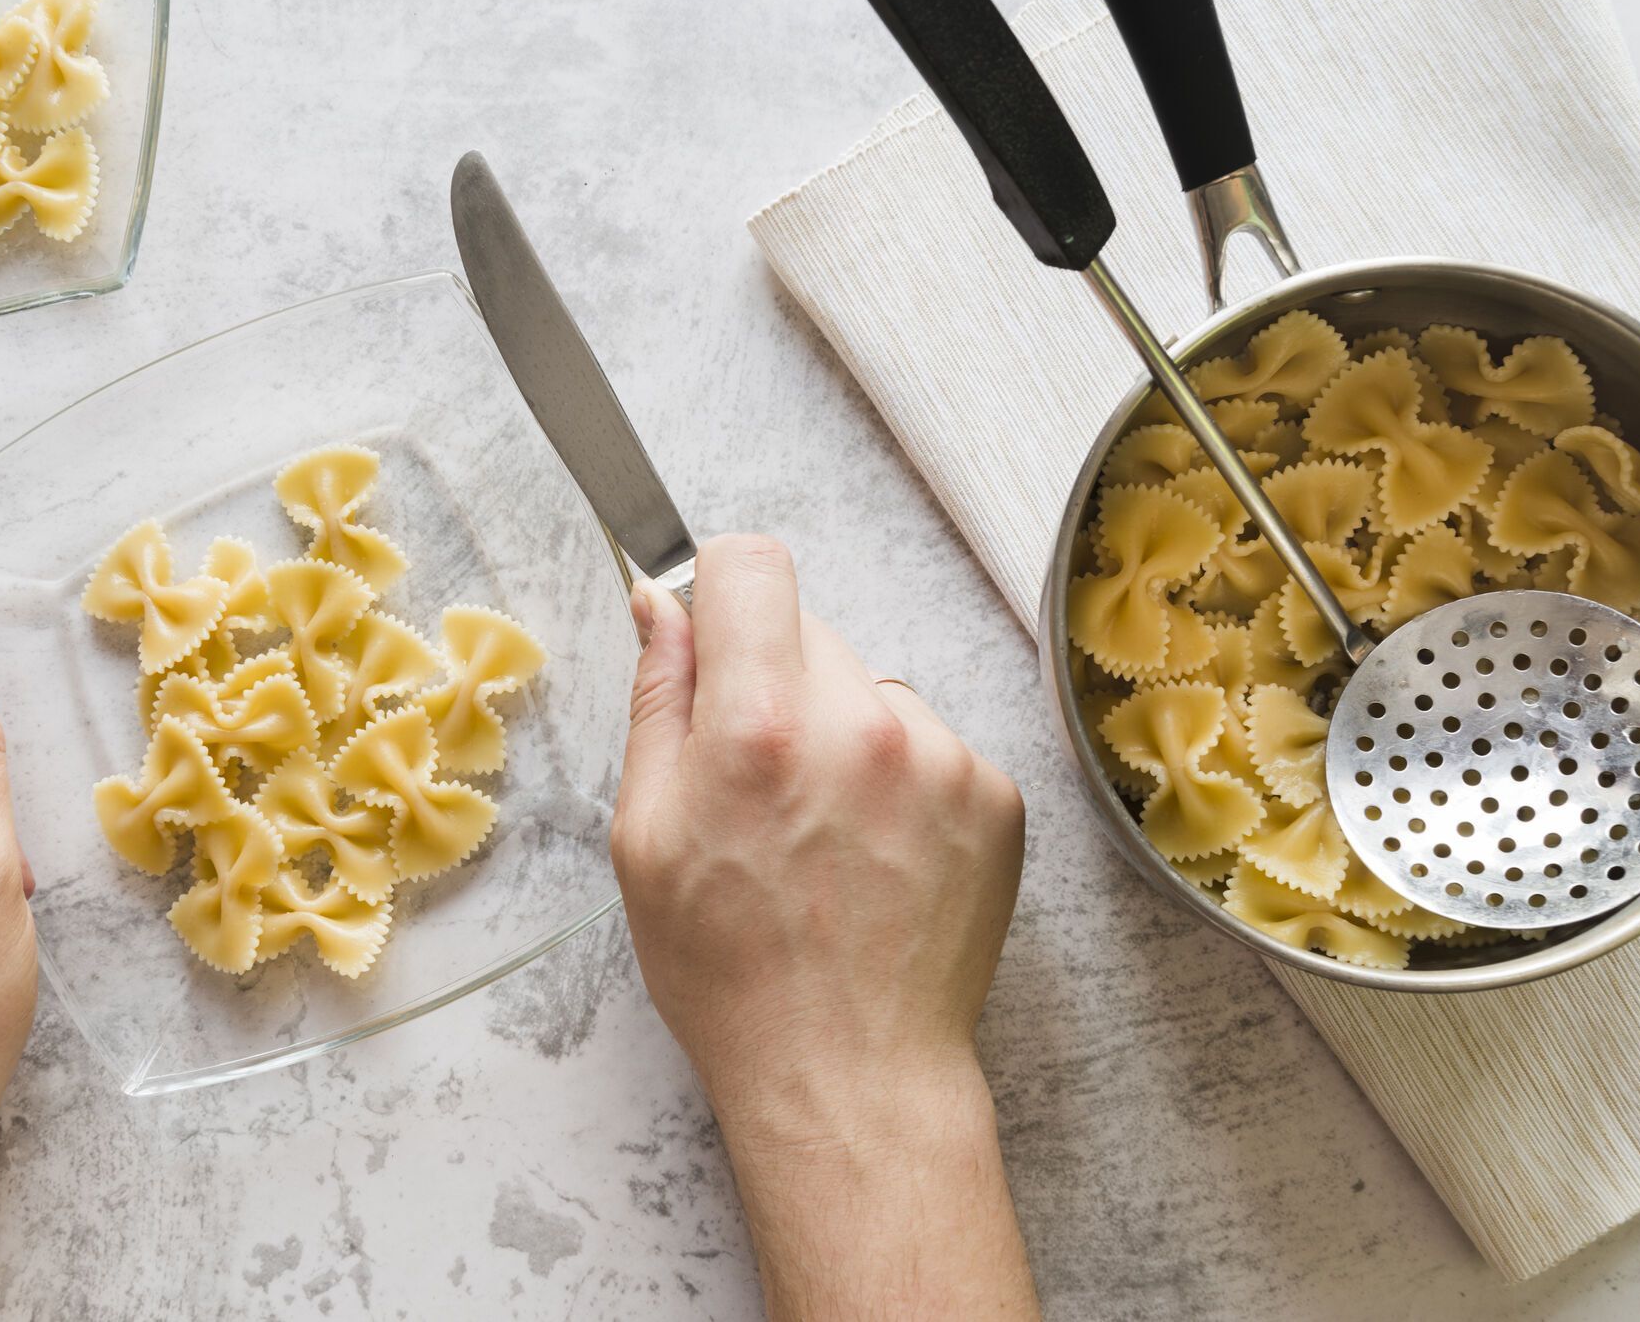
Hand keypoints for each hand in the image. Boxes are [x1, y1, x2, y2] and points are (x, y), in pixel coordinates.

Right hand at [611, 535, 1035, 1319]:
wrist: (849, 1076)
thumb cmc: (732, 975)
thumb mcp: (645, 839)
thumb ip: (660, 701)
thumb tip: (664, 604)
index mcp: (761, 728)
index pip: (751, 564)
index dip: (720, 585)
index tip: (716, 627)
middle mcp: (864, 725)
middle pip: (810, 630)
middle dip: (775, 682)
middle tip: (759, 781)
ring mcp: (942, 758)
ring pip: (872, 690)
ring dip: (845, 733)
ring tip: (824, 837)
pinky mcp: (994, 794)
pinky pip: (932, 743)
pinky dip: (902, 781)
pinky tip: (877, 858)